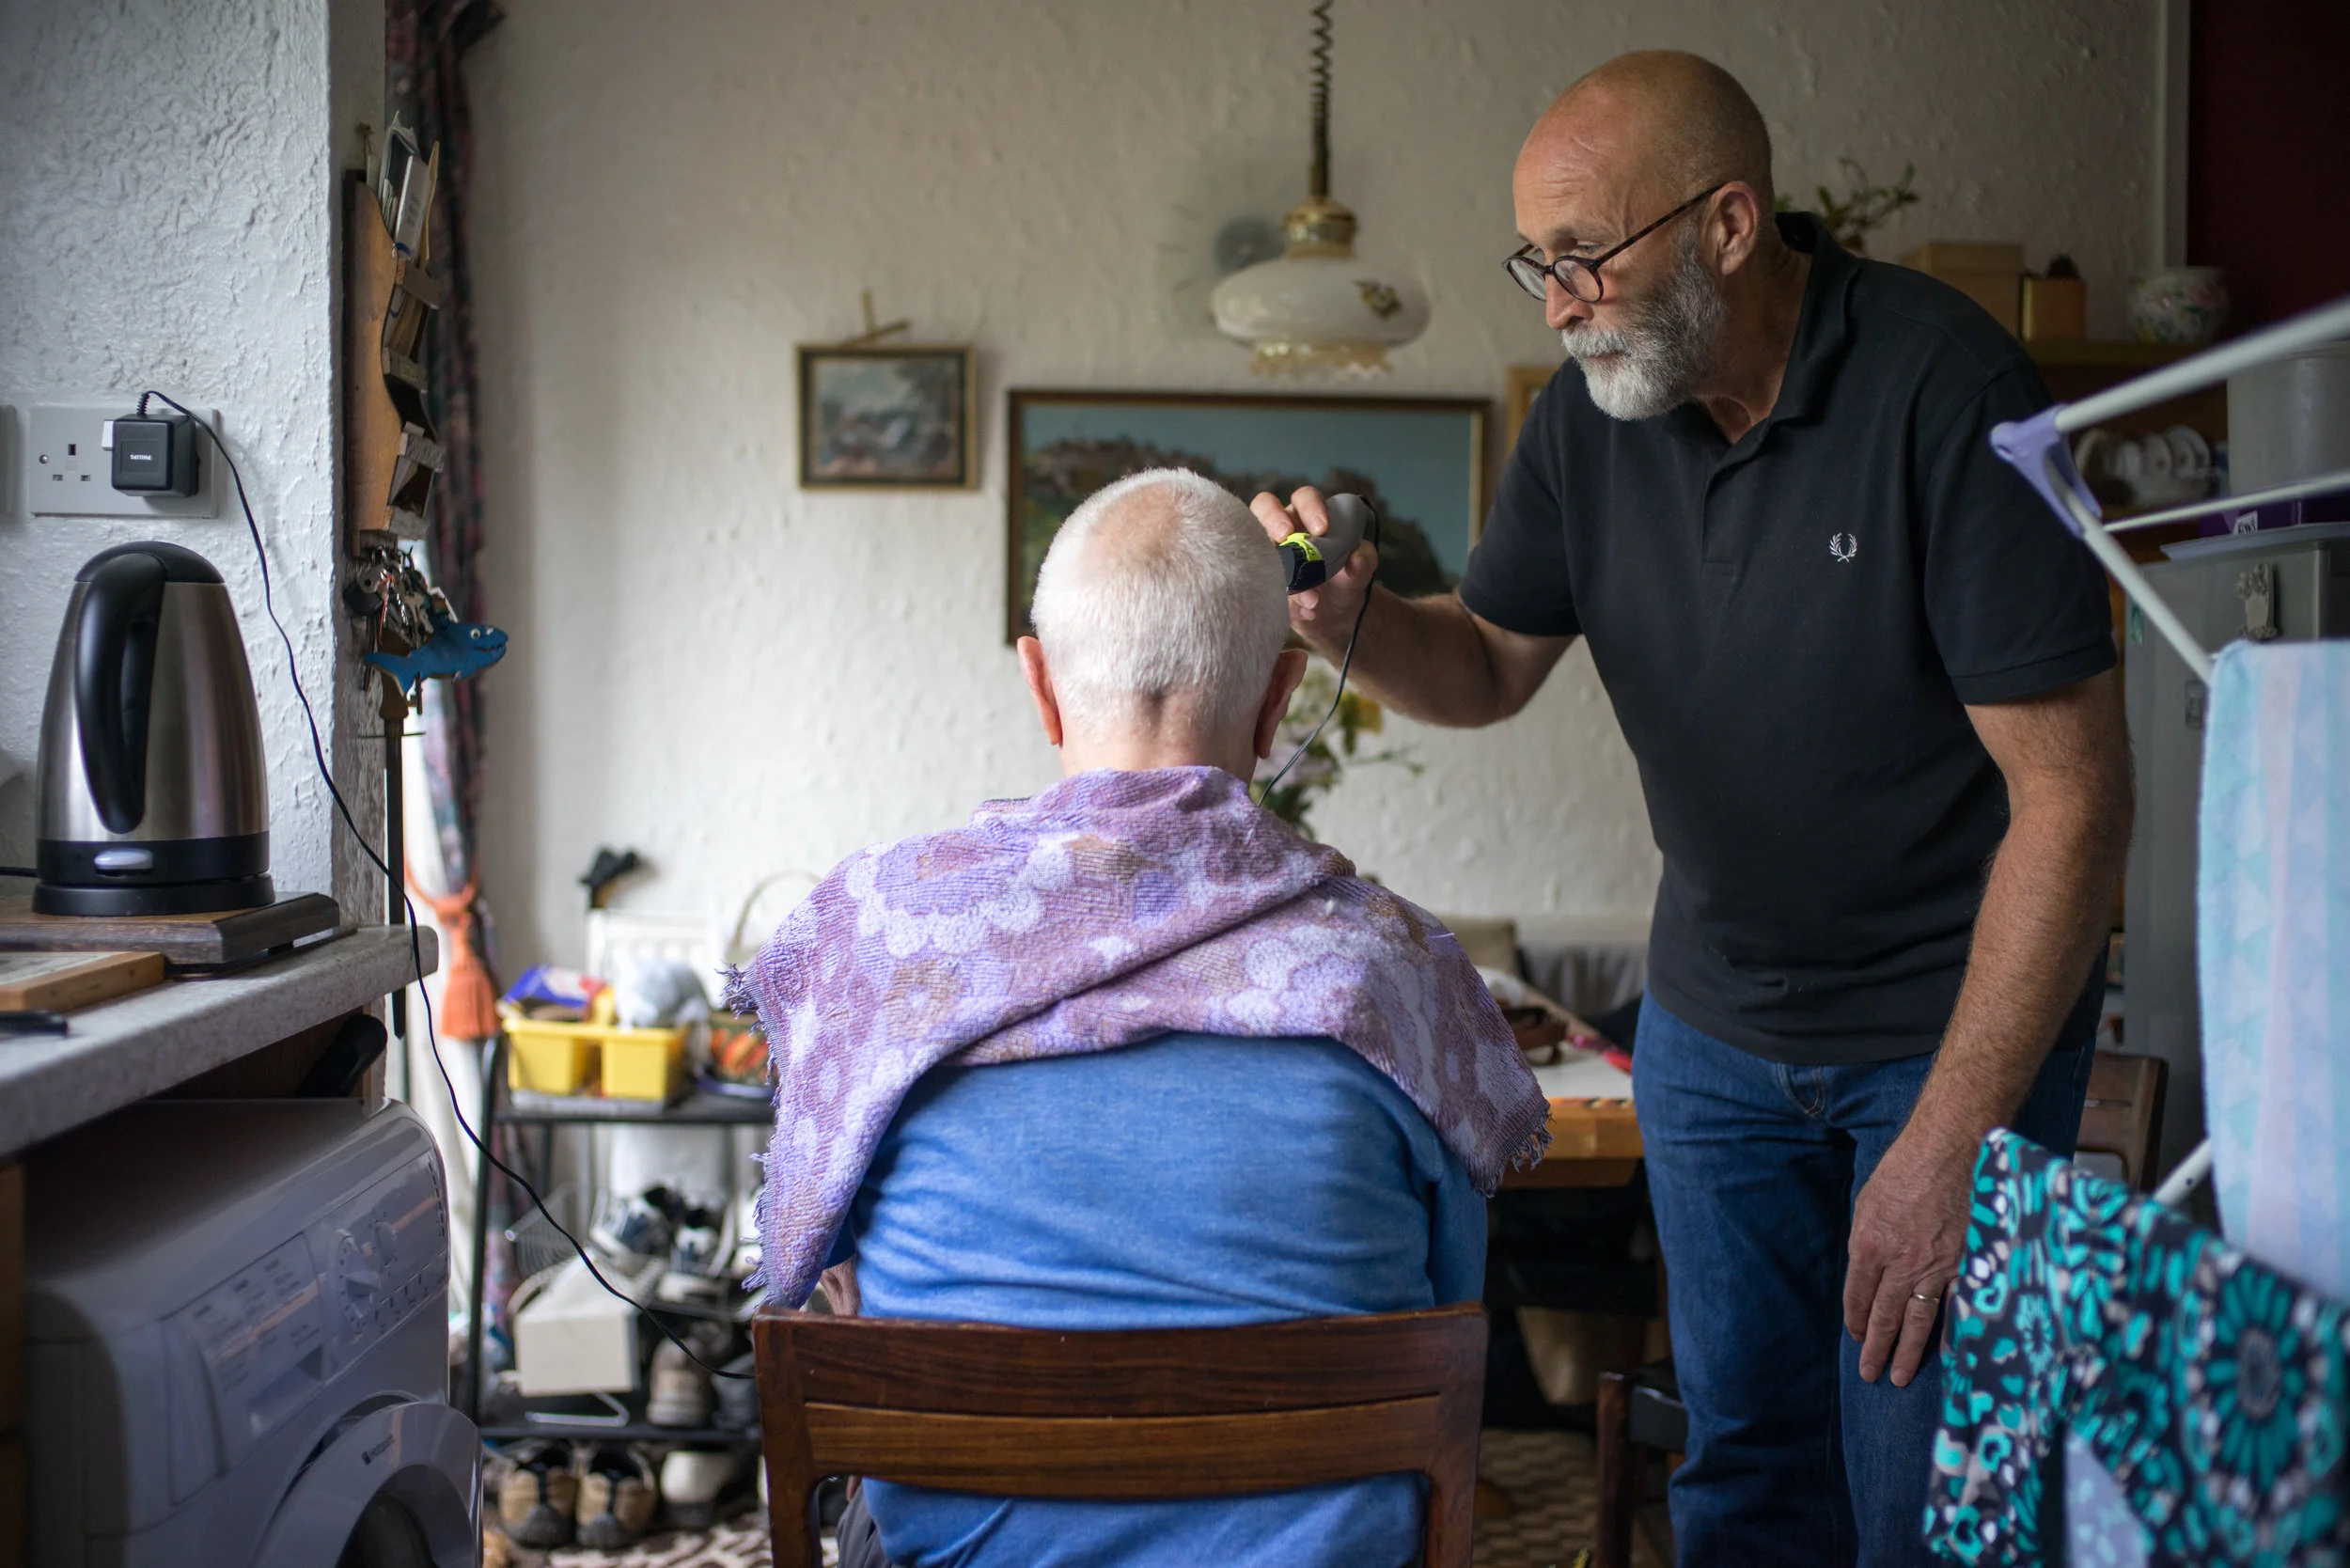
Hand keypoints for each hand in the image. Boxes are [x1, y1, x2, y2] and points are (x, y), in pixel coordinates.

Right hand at [1249, 485, 1378, 648]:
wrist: (1335, 612)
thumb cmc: (1346, 578)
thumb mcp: (1361, 570)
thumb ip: (1364, 561)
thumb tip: (1356, 556)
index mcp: (1309, 516)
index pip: (1304, 497)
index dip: (1310, 507)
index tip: (1322, 528)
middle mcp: (1282, 529)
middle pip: (1263, 507)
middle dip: (1273, 518)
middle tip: (1285, 536)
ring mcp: (1267, 552)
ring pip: (1255, 546)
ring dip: (1278, 569)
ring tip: (1310, 597)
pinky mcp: (1260, 578)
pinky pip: (1261, 582)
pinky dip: (1287, 600)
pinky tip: (1308, 611)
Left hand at [1842, 1127, 1975, 1386]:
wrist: (1951, 1150)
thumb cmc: (1906, 1168)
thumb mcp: (1869, 1202)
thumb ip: (1867, 1239)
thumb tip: (1869, 1268)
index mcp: (1868, 1245)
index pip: (1857, 1295)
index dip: (1855, 1319)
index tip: (1855, 1336)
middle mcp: (1900, 1264)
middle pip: (1884, 1316)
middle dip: (1875, 1348)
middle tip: (1869, 1374)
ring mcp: (1936, 1268)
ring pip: (1918, 1320)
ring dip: (1907, 1351)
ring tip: (1898, 1376)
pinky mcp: (1966, 1265)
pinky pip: (1955, 1307)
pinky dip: (1950, 1333)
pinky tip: (1946, 1355)